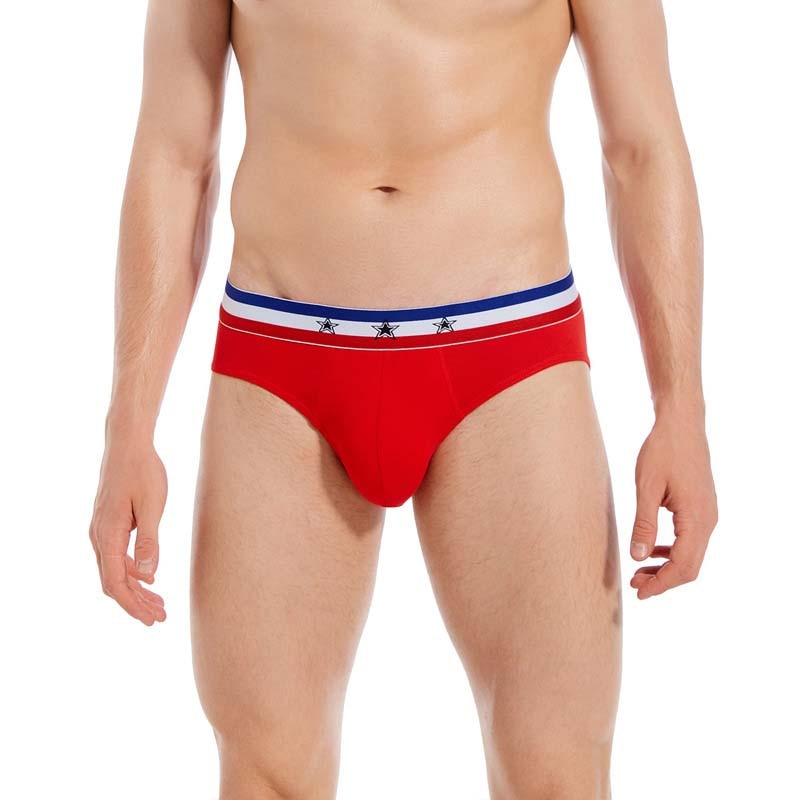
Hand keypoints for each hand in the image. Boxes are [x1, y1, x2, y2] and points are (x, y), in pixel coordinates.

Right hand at [89, 437, 167, 624]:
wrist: (128, 445)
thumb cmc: (143, 471)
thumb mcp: (153, 505)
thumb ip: (150, 540)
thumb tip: (148, 574)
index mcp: (107, 534)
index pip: (114, 582)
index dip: (132, 604)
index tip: (150, 619)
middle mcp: (99, 536)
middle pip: (114, 581)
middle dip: (136, 602)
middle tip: (160, 618)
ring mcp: (102, 531)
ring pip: (115, 570)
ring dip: (136, 589)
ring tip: (159, 605)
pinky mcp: (110, 525)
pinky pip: (117, 557)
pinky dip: (133, 572)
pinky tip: (150, 579)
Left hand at [629, 414, 717, 598]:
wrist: (682, 424)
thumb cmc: (662, 451)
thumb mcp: (646, 488)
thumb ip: (643, 524)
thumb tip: (638, 558)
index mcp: (697, 519)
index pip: (682, 566)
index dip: (661, 584)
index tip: (639, 593)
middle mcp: (708, 520)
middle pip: (690, 567)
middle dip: (663, 580)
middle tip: (635, 585)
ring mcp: (708, 515)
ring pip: (692, 555)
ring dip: (667, 567)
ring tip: (640, 571)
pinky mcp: (702, 508)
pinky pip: (691, 540)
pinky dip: (673, 551)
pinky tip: (653, 550)